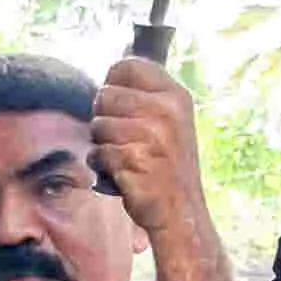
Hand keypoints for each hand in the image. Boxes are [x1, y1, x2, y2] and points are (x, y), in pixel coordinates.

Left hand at [91, 57, 211, 238]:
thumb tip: (110, 76)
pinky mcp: (134, 159)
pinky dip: (102, 166)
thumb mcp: (171, 123)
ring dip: (101, 144)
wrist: (182, 214)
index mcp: (176, 96)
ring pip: (98, 125)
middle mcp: (166, 111)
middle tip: (121, 139)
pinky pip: (98, 152)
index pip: (128, 66)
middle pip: (105, 95)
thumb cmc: (168, 168)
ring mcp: (152, 135)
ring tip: (123, 158)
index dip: (112, 82)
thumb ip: (146, 99)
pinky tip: (121, 174)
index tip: (116, 103)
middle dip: (104, 117)